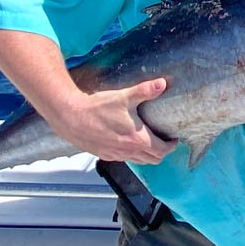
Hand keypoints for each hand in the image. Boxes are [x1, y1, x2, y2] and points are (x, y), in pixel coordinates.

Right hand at [45, 78, 176, 163]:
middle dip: (162, 152)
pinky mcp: (104, 155)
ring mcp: (115, 155)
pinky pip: (124, 159)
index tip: (174, 139)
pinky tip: (129, 142)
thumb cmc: (97, 108)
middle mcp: (128, 151)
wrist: (70, 117)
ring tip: (150, 142)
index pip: (161, 151)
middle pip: (152, 160)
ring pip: (138, 161)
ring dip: (147, 155)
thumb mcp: (124, 97)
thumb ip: (145, 90)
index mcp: (137, 139)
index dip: (171, 146)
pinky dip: (132, 154)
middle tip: (165, 141)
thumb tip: (162, 84)